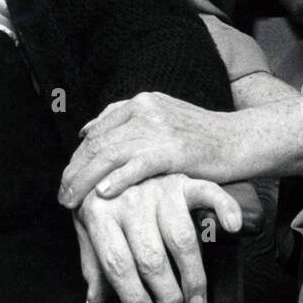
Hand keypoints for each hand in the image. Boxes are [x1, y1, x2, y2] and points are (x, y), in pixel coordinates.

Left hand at [59, 92, 234, 207]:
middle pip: (98, 142)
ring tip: (72, 200)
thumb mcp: (162, 117)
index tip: (66, 178)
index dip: (77, 157)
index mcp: (140, 102)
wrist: (240, 139)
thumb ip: (126, 121)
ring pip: (110, 155)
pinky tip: (103, 193)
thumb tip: (87, 131)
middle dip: (75, 171)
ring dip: (86, 180)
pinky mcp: (173, 149)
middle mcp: (145, 110)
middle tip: (62, 194)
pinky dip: (118, 179)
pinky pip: (137, 165)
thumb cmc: (201, 136)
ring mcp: (159, 128)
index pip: (97, 130)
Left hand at [73, 174, 241, 302]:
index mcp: (98, 210)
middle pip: (150, 257)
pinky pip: (208, 193)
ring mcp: (157, 187)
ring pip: (180, 239)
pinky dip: (224, 209)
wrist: (116, 152)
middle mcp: (128, 196)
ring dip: (193, 278)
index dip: (132, 296)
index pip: (116, 262)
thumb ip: (93, 263)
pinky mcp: (183, 179)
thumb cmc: (104, 199)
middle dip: (166, 295)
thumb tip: (94, 300)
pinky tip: (232, 228)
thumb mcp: (89, 227)